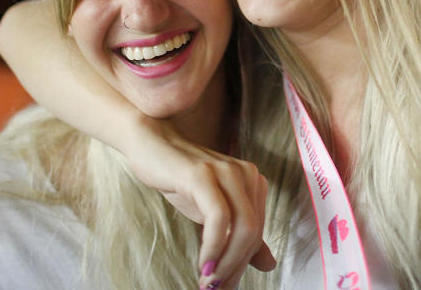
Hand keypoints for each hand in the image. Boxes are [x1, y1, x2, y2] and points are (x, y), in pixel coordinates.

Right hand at [123, 115, 275, 288]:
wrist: (151, 146)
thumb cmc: (182, 181)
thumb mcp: (214, 211)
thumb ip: (241, 234)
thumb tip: (269, 265)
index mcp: (254, 182)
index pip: (256, 232)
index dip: (242, 264)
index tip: (223, 286)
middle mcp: (247, 174)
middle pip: (253, 232)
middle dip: (235, 267)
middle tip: (213, 289)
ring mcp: (227, 171)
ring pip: (242, 227)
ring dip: (226, 262)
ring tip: (207, 281)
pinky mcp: (204, 174)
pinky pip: (219, 217)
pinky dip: (213, 246)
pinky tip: (202, 262)